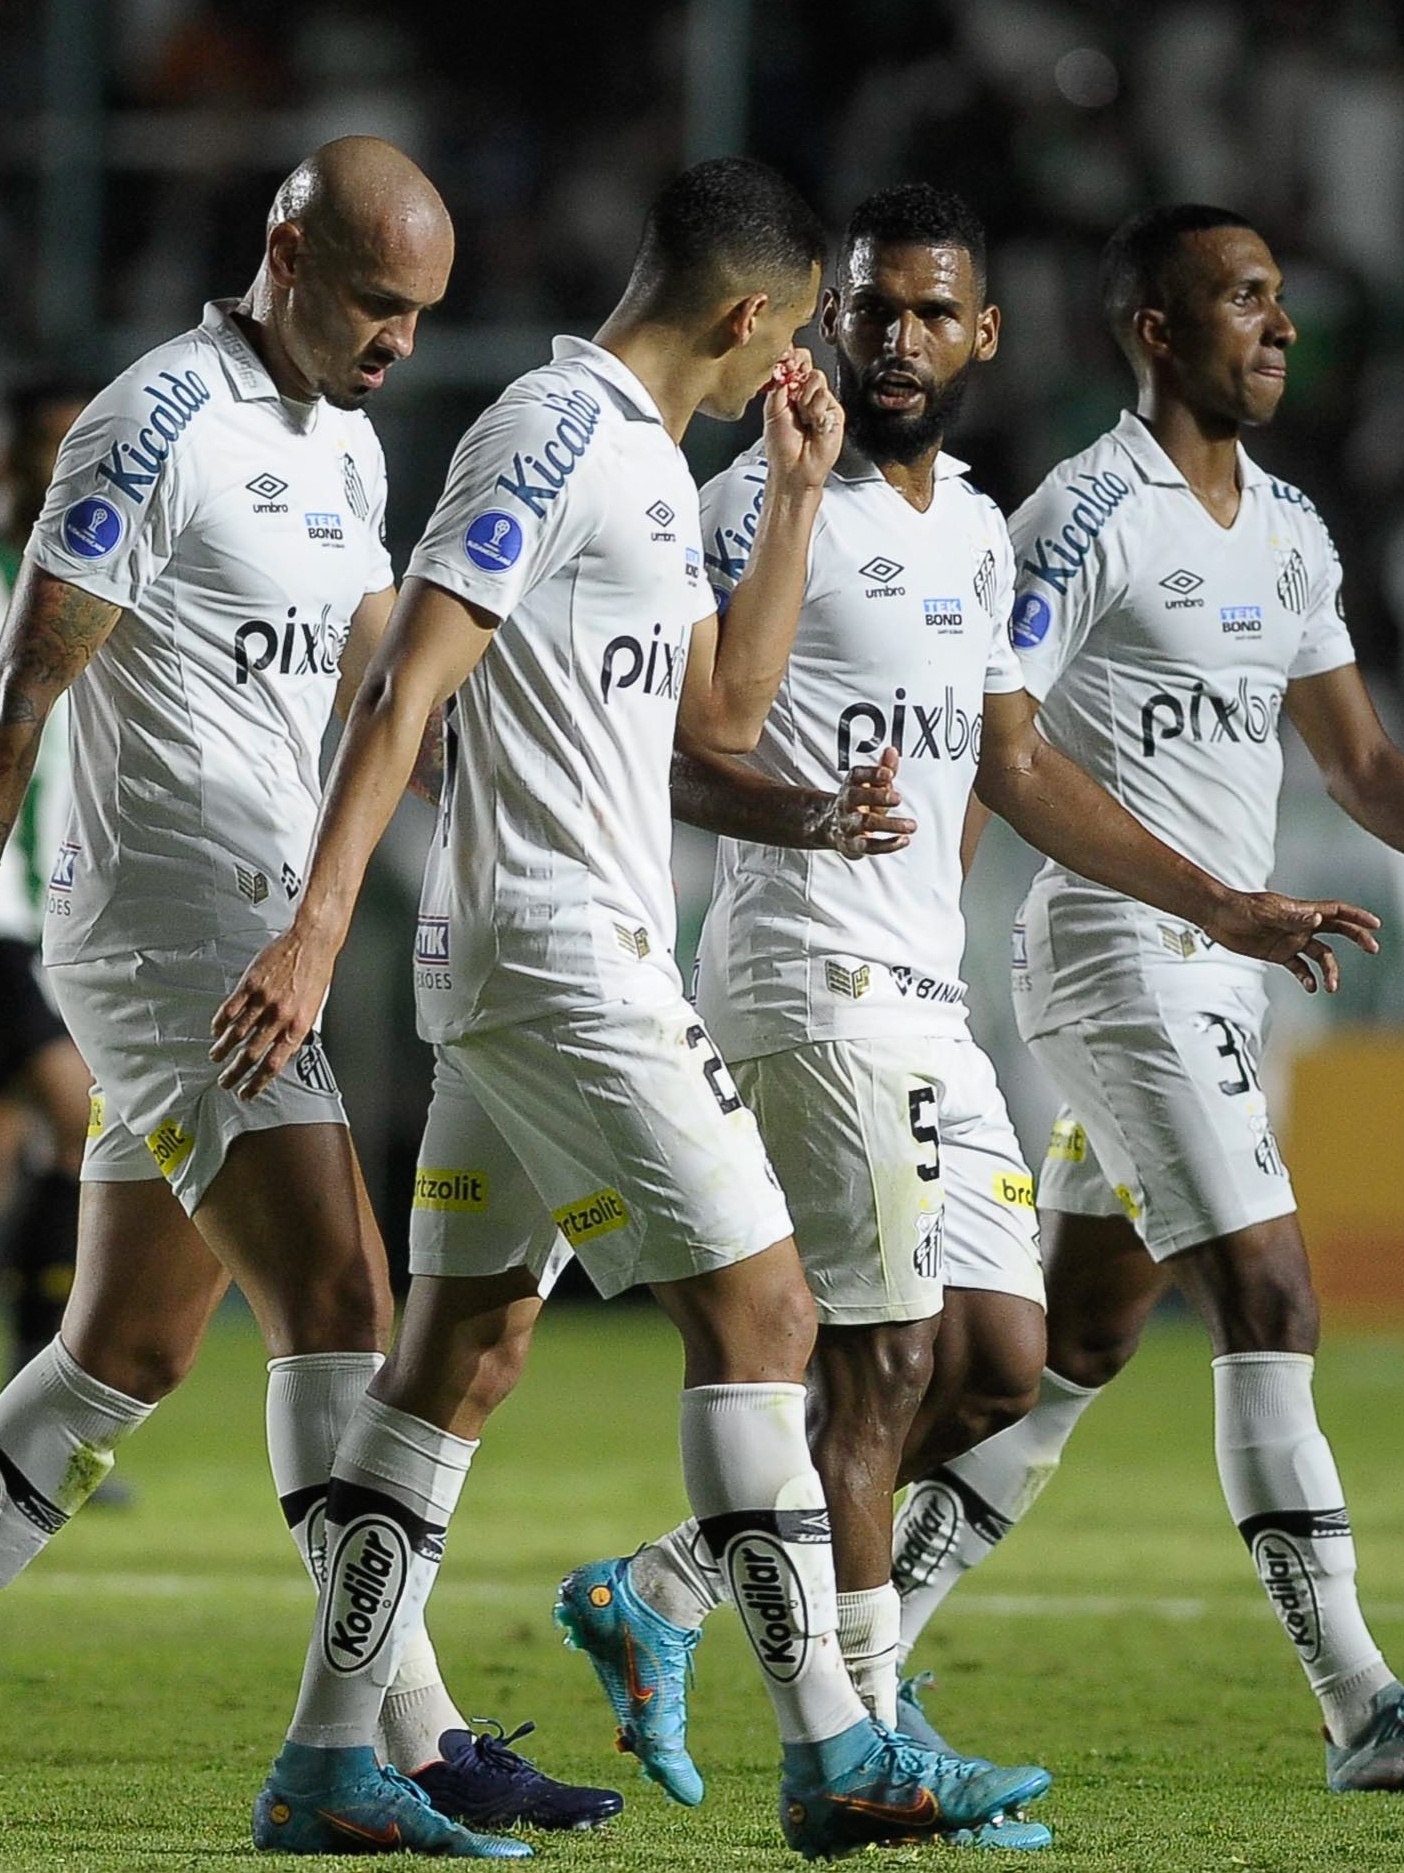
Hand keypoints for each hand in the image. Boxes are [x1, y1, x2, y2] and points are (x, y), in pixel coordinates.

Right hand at [208, 926, 336, 1098]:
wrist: (312, 943)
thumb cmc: (315, 974)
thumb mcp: (313, 1009)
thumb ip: (296, 1031)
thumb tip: (282, 1051)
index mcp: (298, 1027)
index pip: (274, 1065)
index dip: (257, 1083)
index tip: (246, 1093)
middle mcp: (280, 1017)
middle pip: (251, 1055)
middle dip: (234, 1073)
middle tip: (225, 1082)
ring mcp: (264, 1001)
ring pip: (236, 1034)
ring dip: (223, 1050)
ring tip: (216, 1057)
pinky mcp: (250, 985)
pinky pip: (230, 1010)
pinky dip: (220, 1023)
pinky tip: (216, 1030)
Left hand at [762, 347, 843, 490]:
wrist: (795, 469)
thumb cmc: (781, 448)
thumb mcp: (771, 411)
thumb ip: (777, 386)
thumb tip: (783, 366)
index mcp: (788, 392)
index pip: (792, 363)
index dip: (789, 358)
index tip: (783, 361)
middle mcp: (805, 394)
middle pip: (807, 364)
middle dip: (797, 374)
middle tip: (792, 393)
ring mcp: (820, 402)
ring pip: (817, 378)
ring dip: (806, 398)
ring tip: (803, 418)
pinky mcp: (834, 411)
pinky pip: (826, 396)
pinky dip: (816, 409)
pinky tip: (814, 424)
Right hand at [822, 746, 916, 858]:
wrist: (832, 827)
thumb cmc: (860, 803)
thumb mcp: (871, 786)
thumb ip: (884, 769)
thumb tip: (892, 750)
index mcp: (851, 785)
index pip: (857, 775)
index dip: (871, 774)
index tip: (888, 774)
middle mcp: (845, 804)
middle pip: (856, 797)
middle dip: (877, 797)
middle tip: (898, 798)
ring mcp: (847, 825)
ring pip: (864, 823)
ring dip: (889, 824)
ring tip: (911, 825)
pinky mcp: (852, 844)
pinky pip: (868, 846)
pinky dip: (886, 845)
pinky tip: (904, 840)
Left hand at [1202, 890, 1380, 991]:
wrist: (1217, 917)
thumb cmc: (1240, 908)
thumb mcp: (1265, 913)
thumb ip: (1292, 919)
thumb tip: (1319, 920)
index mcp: (1302, 912)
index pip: (1336, 911)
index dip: (1357, 916)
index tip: (1375, 924)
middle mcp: (1301, 926)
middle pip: (1337, 931)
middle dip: (1356, 938)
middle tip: (1373, 948)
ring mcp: (1291, 941)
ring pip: (1320, 956)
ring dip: (1329, 970)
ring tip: (1331, 986)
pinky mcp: (1278, 954)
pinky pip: (1299, 968)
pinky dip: (1306, 978)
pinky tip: (1310, 987)